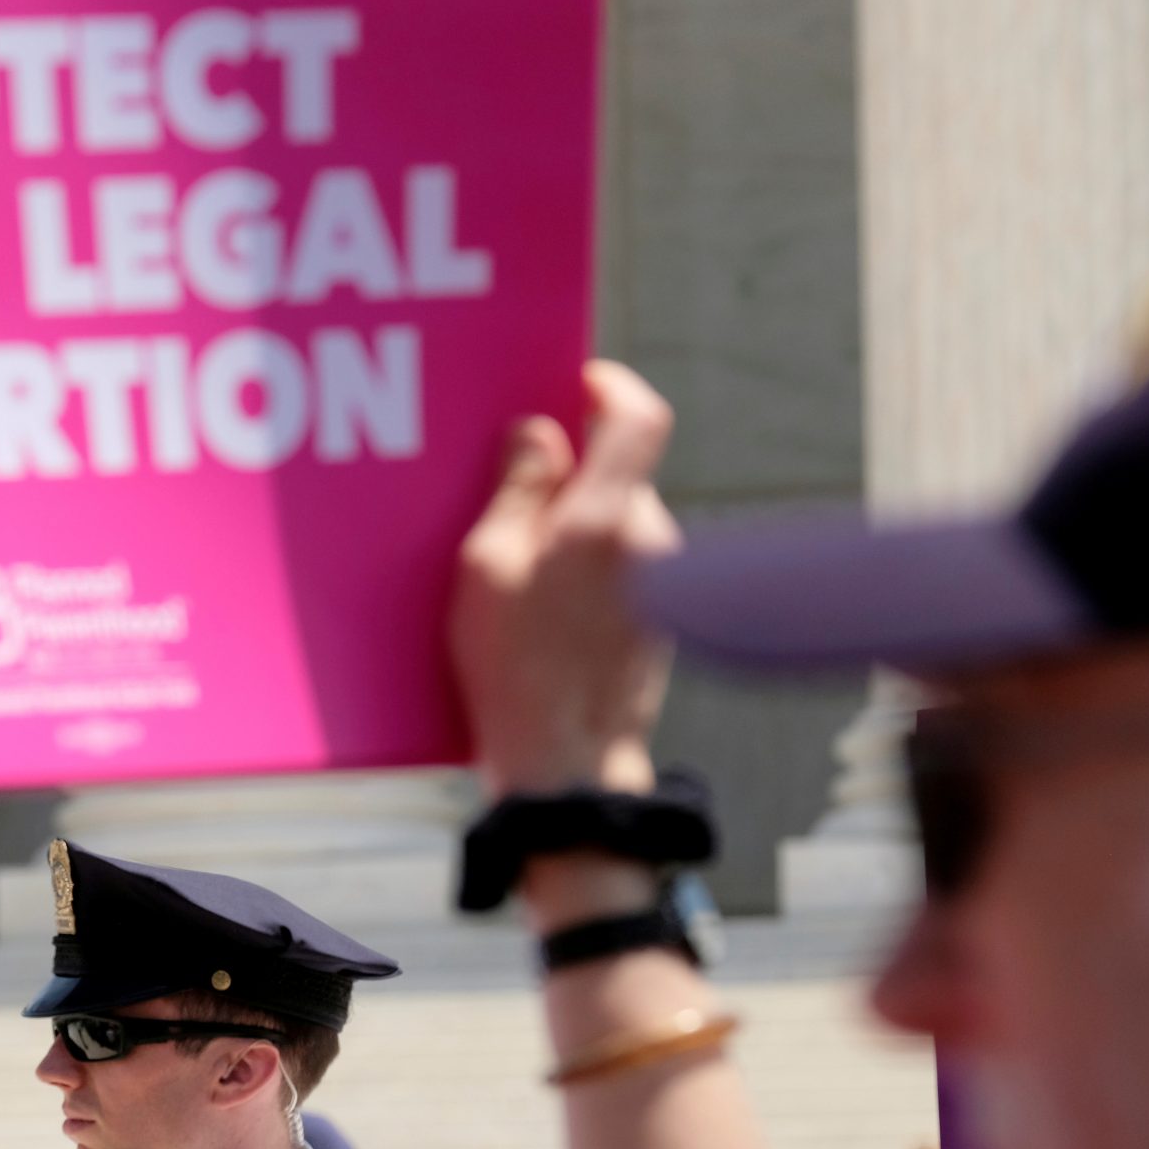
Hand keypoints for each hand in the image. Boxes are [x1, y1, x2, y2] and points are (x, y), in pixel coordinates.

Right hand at [452, 361, 681, 797]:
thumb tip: (539, 435)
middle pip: (616, 473)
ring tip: (514, 566)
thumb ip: (516, 492)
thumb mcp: (486, 569)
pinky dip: (584, 565)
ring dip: (572, 525)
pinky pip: (619, 564)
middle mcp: (647, 541)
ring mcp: (661, 581)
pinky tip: (541, 607)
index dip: (609, 387)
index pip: (637, 417)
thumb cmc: (513, 670)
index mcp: (602, 519)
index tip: (575, 384)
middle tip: (505, 494)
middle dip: (566, 473)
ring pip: (615, 521)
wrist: (568, 763)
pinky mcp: (659, 616)